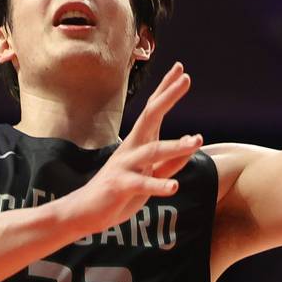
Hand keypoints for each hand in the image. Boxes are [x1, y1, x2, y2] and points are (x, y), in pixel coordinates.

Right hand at [60, 62, 201, 235]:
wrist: (85, 212)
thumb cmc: (119, 193)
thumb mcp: (149, 176)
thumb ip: (171, 163)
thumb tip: (192, 144)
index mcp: (138, 144)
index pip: (154, 111)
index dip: (167, 91)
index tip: (181, 70)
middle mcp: (131, 149)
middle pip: (151, 117)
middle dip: (168, 97)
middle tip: (185, 78)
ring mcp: (125, 166)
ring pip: (152, 151)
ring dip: (175, 146)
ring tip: (196, 141)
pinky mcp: (120, 186)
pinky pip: (141, 184)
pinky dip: (158, 185)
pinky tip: (174, 187)